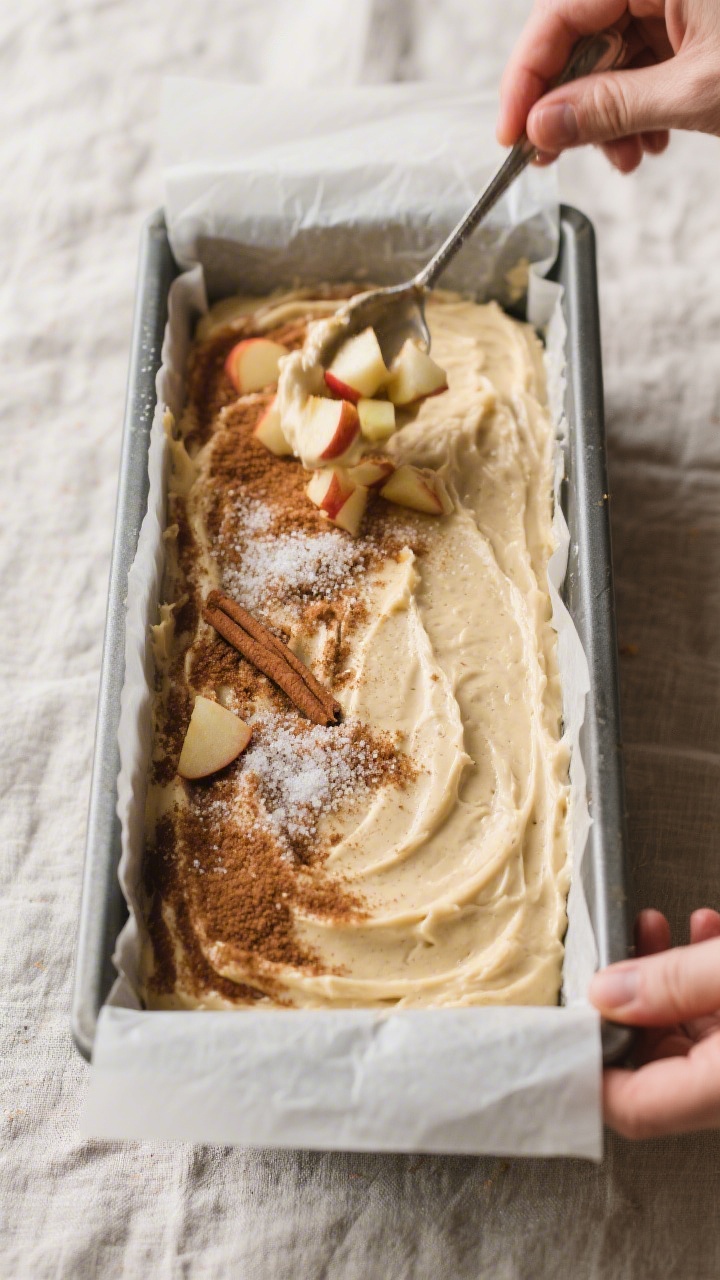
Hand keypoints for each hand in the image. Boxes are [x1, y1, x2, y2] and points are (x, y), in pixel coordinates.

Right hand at [497, 1, 719, 172]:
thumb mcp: (694, 91)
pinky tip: (648, 139)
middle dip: (571, 102)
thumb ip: (612, 106)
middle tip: (553, 153)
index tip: (513, 131)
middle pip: (580, 33)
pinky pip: (643, 60)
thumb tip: (542, 126)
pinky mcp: (692, 22)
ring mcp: (676, 0)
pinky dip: (636, 106)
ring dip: (606, 115)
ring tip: (623, 157)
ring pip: (611, 54)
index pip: (560, 11)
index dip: (527, 75)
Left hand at [589, 908, 719, 1137]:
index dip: (588, 1065)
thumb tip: (606, 991)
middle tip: (614, 948)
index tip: (563, 1019)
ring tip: (652, 926)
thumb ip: (673, 983)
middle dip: (627, 999)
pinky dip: (702, 982)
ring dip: (664, 979)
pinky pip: (717, 1024)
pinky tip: (703, 932)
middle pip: (654, 1063)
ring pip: (685, 1036)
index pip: (632, 1107)